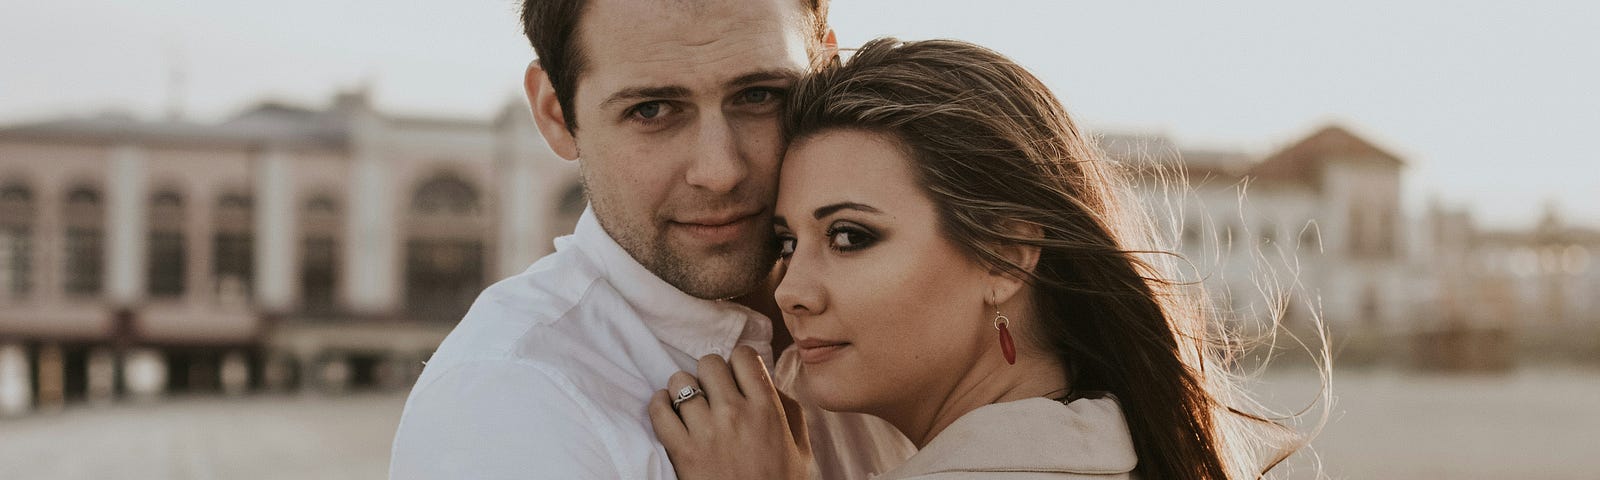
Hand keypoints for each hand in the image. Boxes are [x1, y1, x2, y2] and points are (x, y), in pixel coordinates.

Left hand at [649, 346, 811, 479]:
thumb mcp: (801, 451)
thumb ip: (790, 411)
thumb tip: (769, 383)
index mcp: (767, 408)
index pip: (744, 356)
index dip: (738, 363)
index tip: (736, 377)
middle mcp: (735, 413)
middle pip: (709, 363)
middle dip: (710, 375)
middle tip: (713, 394)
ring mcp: (706, 431)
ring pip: (681, 382)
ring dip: (684, 391)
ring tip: (690, 406)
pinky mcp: (682, 450)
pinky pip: (659, 409)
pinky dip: (660, 406)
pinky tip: (669, 414)